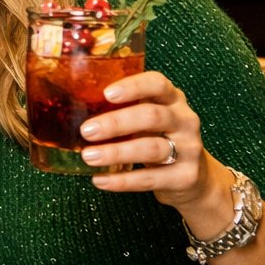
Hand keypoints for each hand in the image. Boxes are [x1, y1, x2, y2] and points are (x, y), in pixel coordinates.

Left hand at [80, 70, 230, 228]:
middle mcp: (185, 120)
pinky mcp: (186, 177)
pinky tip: (99, 180)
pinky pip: (150, 178)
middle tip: (86, 130)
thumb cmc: (158, 137)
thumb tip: (69, 106)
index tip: (106, 94)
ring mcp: (189, 149)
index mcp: (172, 99)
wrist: (194, 177)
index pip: (157, 84)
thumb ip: (121, 108)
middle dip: (116, 123)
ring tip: (88, 156)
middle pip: (152, 116)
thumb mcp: (145, 117)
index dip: (133, 87)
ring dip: (116, 152)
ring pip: (152, 148)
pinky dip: (122, 181)